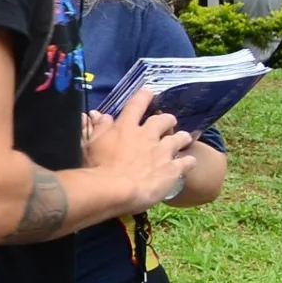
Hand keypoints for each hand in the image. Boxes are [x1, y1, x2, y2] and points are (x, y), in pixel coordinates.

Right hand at [85, 89, 195, 214]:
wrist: (115, 190)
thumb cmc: (98, 168)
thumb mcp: (92, 144)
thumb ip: (99, 128)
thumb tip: (100, 115)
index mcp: (126, 127)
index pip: (136, 105)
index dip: (144, 96)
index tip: (149, 92)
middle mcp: (147, 136)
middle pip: (163, 120)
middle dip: (167, 120)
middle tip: (168, 122)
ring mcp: (163, 152)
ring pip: (180, 138)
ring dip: (182, 137)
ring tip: (184, 138)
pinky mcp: (173, 169)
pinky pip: (188, 161)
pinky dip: (189, 161)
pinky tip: (190, 162)